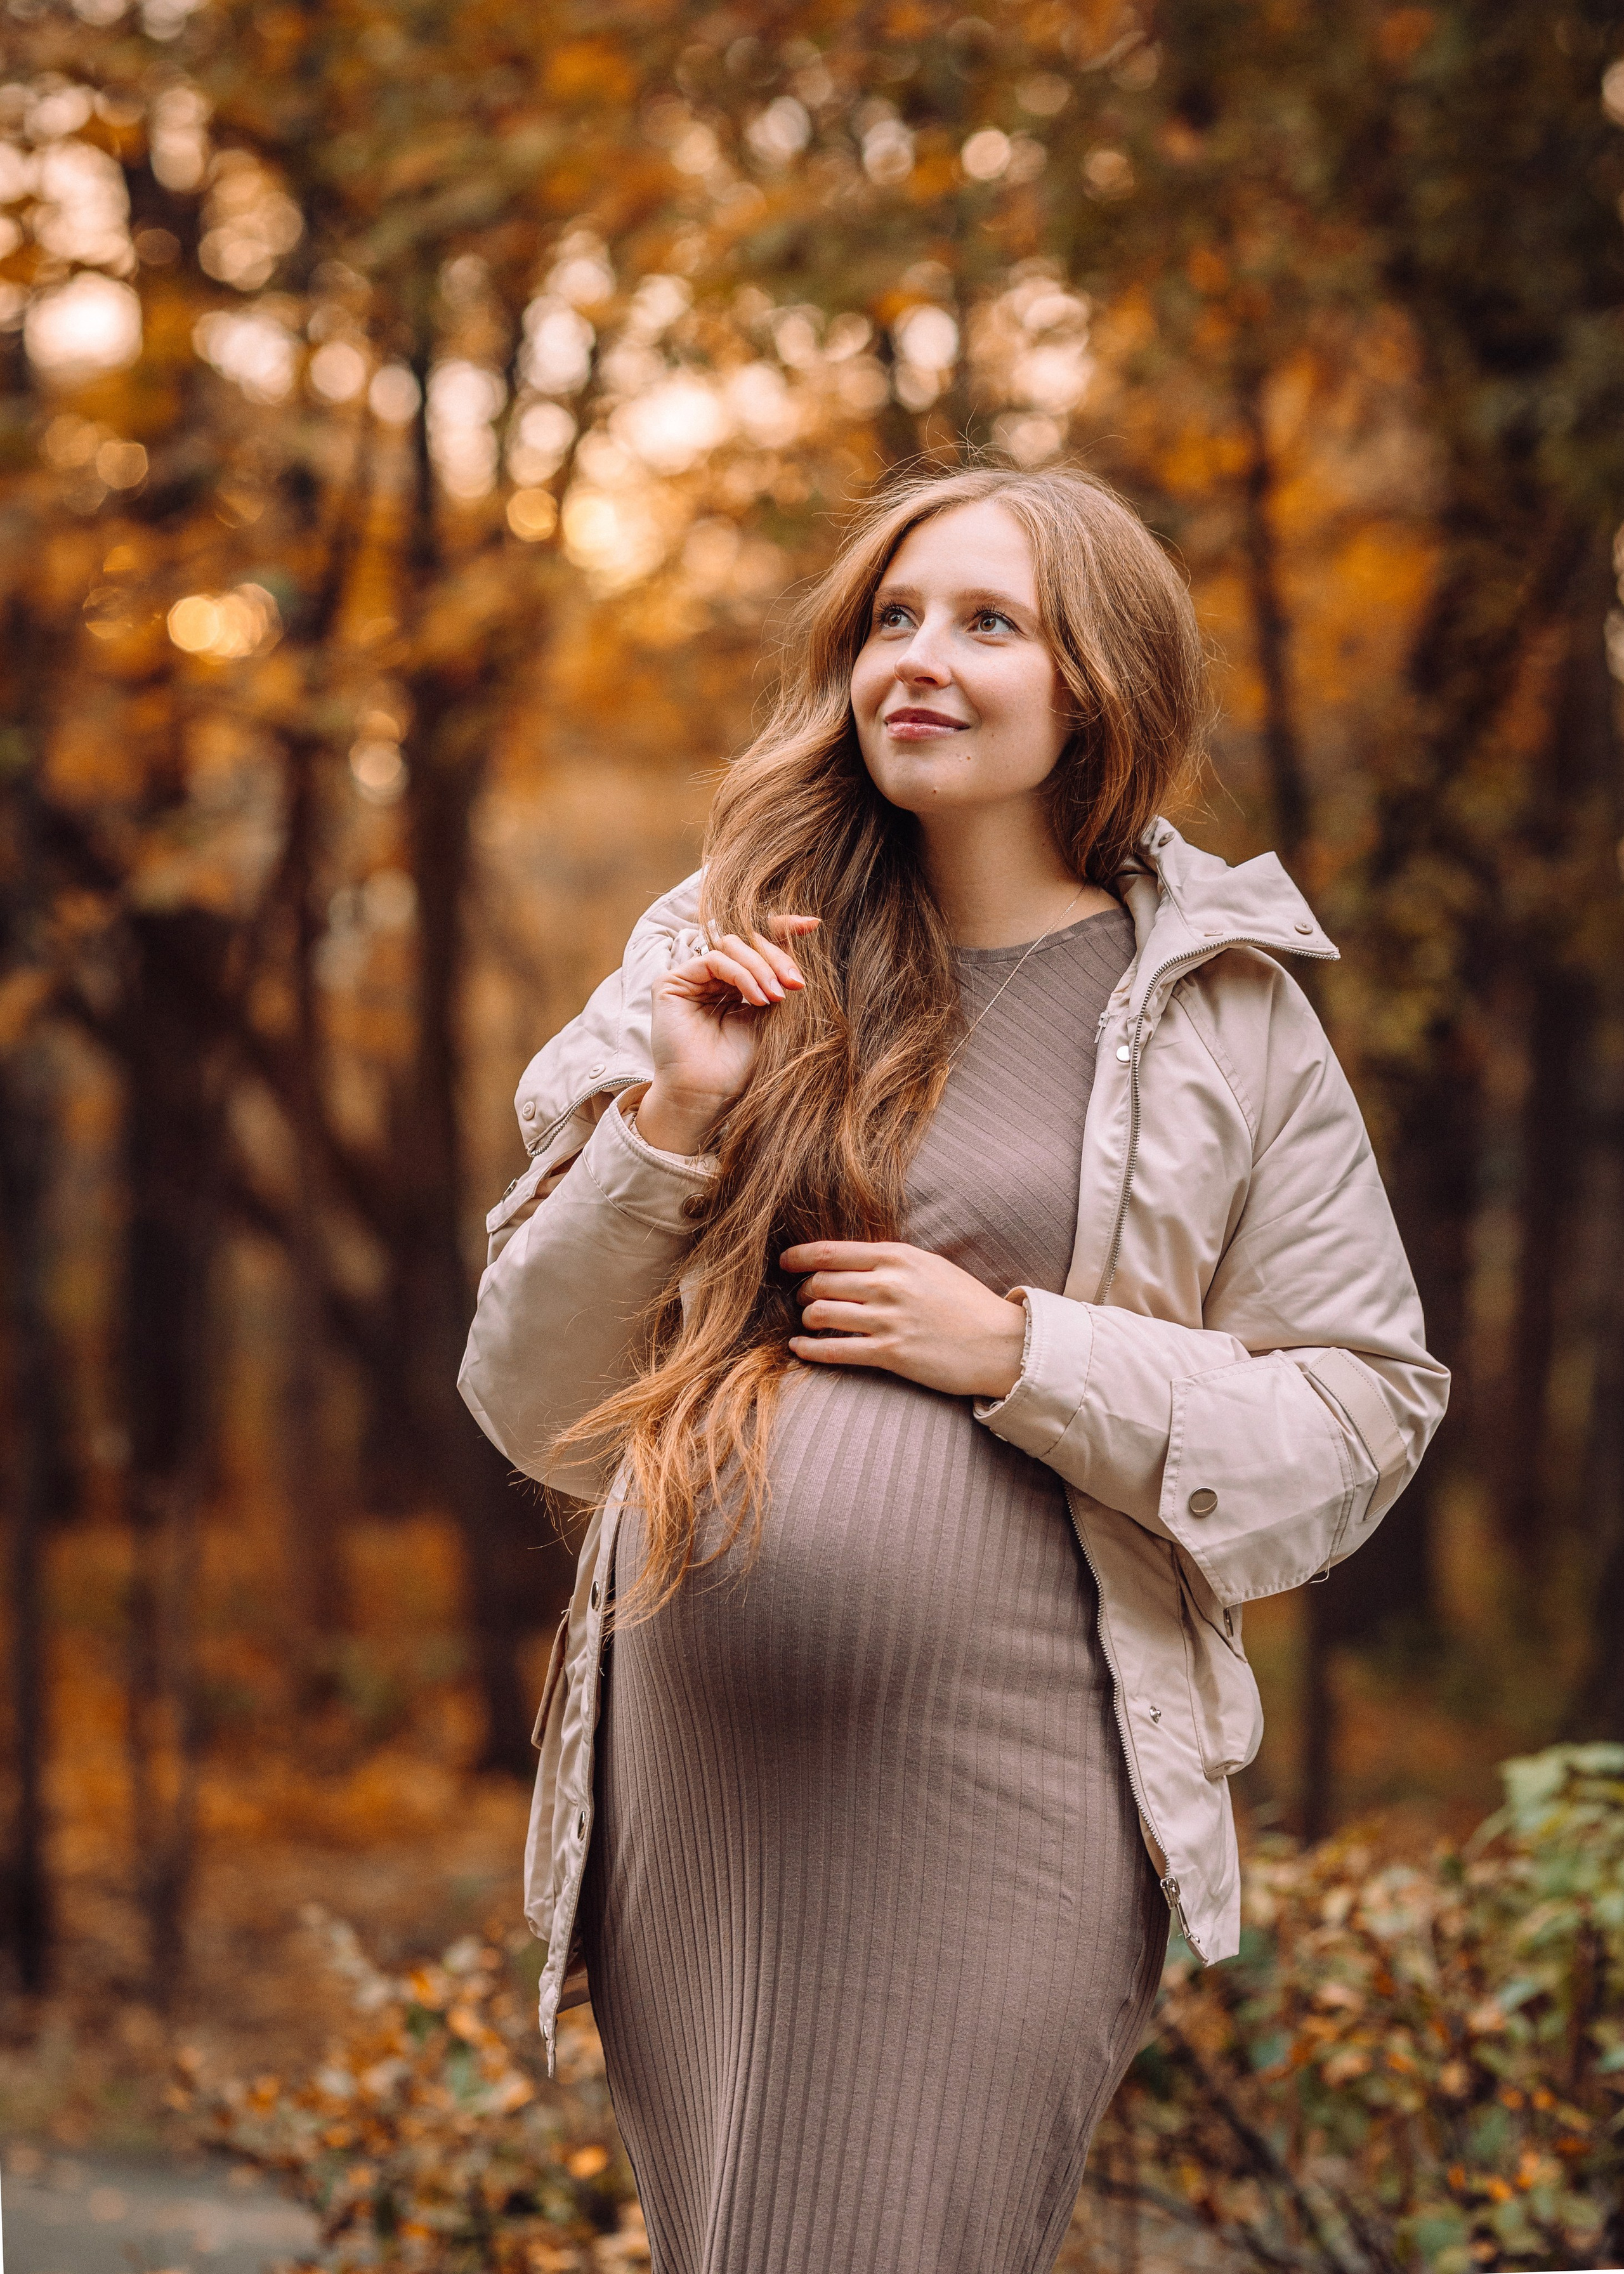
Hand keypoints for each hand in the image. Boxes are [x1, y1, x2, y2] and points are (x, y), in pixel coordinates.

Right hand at [636, 917, 819, 1154]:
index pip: (758, 945)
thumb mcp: (772, 1015)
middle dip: (777, 958)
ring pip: (732, 947)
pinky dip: (742, 975)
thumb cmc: (740, 1066)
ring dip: (761, 968)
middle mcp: (712, 978)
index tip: (811, 925)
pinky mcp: (672, 982)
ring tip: (777, 998)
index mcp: (736, 984)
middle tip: (797, 984)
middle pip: (748, 942)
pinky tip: (758, 999)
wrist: (709, 1096)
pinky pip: (714, 960)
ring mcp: (691, 978)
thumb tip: (807, 933)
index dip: (783, 930)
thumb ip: (781, 979)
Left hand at [780, 1241, 1027, 1400]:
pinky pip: (833, 1350)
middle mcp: (889, 1284)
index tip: (784, 1262)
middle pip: (820, 1282)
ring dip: (807, 1319)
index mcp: (898, 1257)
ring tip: (809, 1323)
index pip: (831, 1251)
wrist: (1002, 1344)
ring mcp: (888, 1320)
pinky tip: (800, 1348)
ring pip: (821, 1314)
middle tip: (803, 1298)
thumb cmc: (966, 1303)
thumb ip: (891, 1261)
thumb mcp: (930, 1266)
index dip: (799, 1257)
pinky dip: (809, 1349)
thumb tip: (851, 1262)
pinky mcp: (890, 1354)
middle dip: (804, 1291)